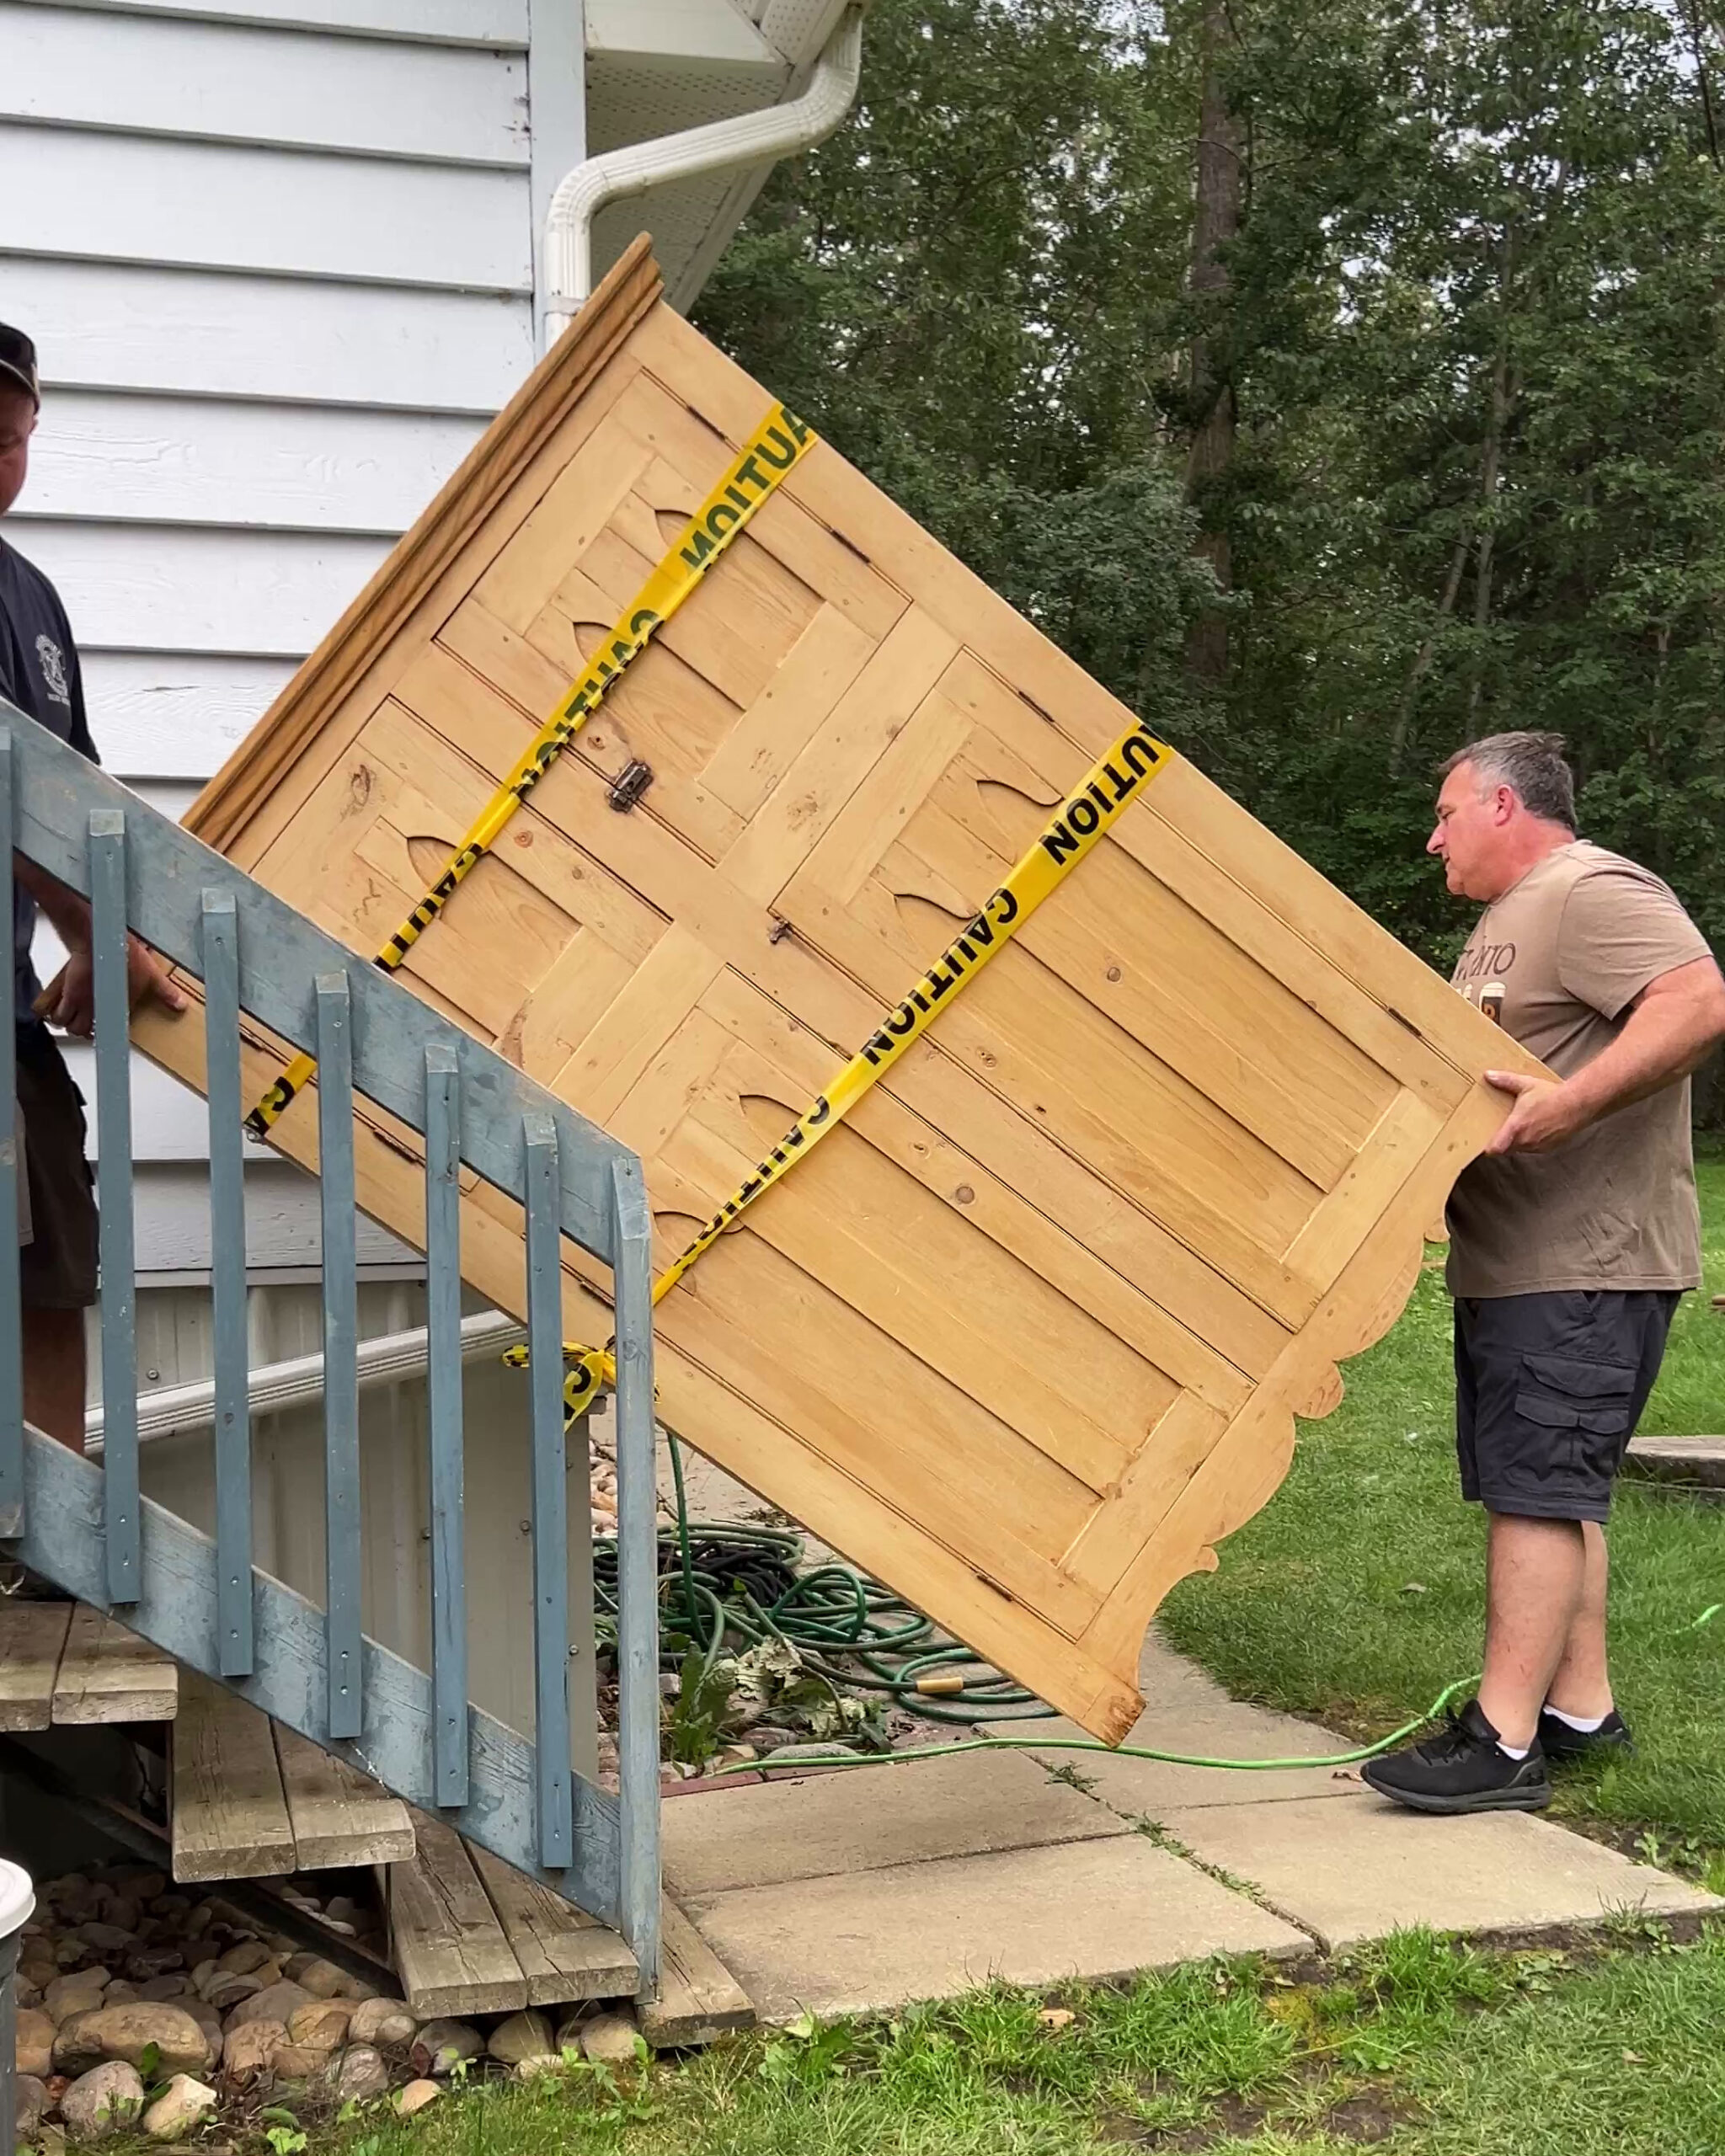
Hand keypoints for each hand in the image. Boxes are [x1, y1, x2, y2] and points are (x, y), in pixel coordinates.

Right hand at [33, 939, 187, 1037]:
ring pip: (67, 1025)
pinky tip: (62, 1008)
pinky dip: (56, 1013)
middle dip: (84, 1031)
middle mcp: (98, 1009)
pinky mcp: (68, 993)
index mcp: (118, 1008)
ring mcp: (80, 1002)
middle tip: (89, 1025)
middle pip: (83, 1032)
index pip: (112, 1031)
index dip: (109, 1034)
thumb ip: (165, 991)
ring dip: (70, 1024)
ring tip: (74, 1018)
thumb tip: (180, 1005)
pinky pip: (55, 1012)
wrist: (100, 940)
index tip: (109, 1031)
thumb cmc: (123, 955)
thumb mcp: (151, 975)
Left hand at [1483, 1069, 1583, 1154]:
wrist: (1578, 1104)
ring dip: (1516, 1141)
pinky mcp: (1548, 1148)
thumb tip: (1488, 1075)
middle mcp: (1525, 1141)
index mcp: (1516, 1127)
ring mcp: (1537, 1146)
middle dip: (1502, 1141)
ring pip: (1519, 1149)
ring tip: (1519, 1127)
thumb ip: (1505, 1080)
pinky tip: (1534, 1128)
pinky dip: (1530, 1142)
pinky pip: (1532, 1149)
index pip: (1495, 1149)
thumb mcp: (1525, 1084)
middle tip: (1500, 1129)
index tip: (1483, 1142)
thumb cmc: (1551, 1095)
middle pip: (1505, 1149)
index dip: (1487, 1148)